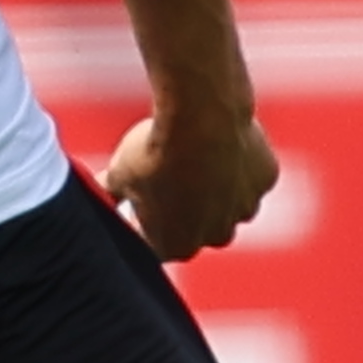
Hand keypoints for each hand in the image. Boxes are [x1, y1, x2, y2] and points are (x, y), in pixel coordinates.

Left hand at [98, 97, 278, 257]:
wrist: (200, 115)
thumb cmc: (155, 150)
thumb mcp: (119, 173)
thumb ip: (110, 195)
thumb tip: (97, 197)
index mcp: (175, 247)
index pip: (154, 244)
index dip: (142, 223)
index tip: (134, 200)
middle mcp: (215, 238)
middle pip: (196, 228)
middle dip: (182, 209)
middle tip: (166, 175)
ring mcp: (245, 210)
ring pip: (228, 204)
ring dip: (214, 189)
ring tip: (194, 155)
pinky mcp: (265, 180)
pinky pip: (250, 175)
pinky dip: (238, 163)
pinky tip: (220, 139)